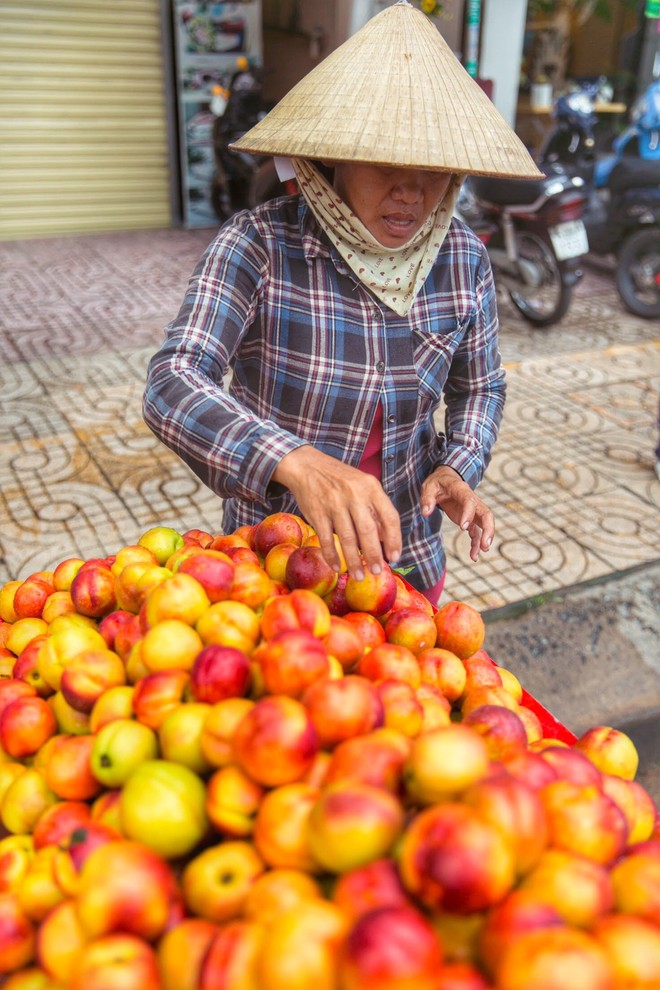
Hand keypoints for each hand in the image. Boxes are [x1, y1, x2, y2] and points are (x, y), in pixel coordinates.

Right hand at [272, 446, 401, 579]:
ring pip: (347, 538)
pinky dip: (331, 555)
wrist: (308, 466)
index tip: (395, 557)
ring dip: (353, 560)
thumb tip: (385, 540)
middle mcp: (354, 495)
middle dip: (374, 555)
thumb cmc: (340, 479)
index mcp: (371, 487)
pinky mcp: (317, 512)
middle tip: (377, 571)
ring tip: (359, 576)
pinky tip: (336, 566)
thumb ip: (375, 509)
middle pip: (368, 530)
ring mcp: (335, 503)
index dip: (394, 539)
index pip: (390, 516)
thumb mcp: (363, 486)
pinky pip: (327, 538)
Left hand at [420, 465, 493, 561]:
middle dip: (488, 529)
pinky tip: (473, 556)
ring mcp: (473, 510)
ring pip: (485, 523)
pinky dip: (476, 543)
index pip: (470, 501)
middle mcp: (472, 500)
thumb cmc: (437, 483)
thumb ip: (427, 499)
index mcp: (461, 490)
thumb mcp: (428, 487)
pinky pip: (476, 531)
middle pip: (486, 513)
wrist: (445, 480)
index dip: (469, 514)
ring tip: (482, 552)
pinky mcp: (470, 519)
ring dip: (485, 537)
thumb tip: (425, 513)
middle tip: (485, 544)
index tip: (463, 527)